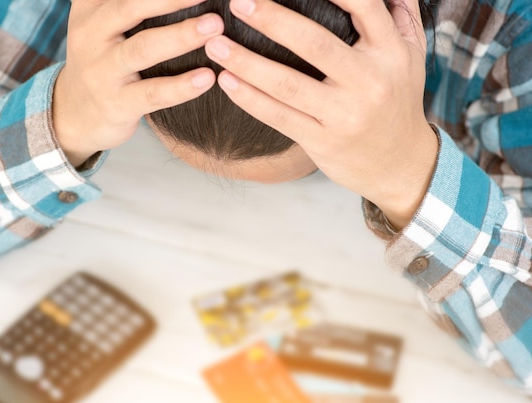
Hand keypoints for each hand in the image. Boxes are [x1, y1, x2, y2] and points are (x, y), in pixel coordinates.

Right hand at [53, 0, 222, 166]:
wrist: (74, 113)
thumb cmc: (103, 60)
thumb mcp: (101, 21)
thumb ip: (127, 2)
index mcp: (91, 8)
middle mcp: (91, 34)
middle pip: (132, 7)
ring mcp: (102, 70)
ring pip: (143, 48)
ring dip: (182, 36)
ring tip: (215, 27)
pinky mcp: (117, 103)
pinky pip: (152, 93)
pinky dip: (181, 86)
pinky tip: (207, 78)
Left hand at [206, 0, 437, 229]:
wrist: (400, 164)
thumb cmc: (397, 102)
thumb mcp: (410, 56)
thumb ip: (398, 17)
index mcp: (389, 52)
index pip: (362, 6)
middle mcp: (369, 81)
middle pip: (314, 43)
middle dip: (271, 19)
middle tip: (238, 2)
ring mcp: (344, 114)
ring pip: (287, 84)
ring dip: (245, 62)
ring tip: (214, 44)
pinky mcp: (322, 141)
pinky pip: (278, 116)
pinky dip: (248, 98)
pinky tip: (226, 81)